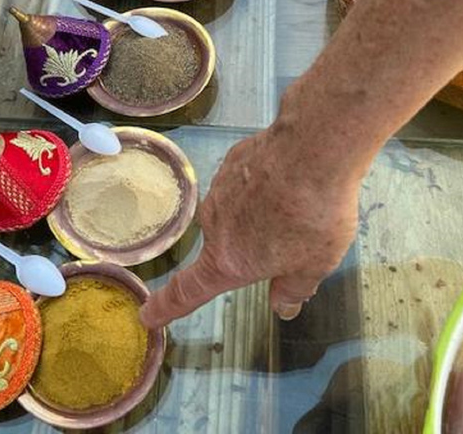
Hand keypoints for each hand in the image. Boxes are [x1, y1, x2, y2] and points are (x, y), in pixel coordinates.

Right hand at [140, 126, 359, 327]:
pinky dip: (265, 183)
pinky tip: (291, 178)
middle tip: (294, 236)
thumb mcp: (314, 266)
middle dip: (254, 243)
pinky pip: (246, 180)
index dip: (166, 307)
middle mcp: (215, 227)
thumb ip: (294, 288)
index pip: (188, 291)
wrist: (313, 149)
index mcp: (228, 261)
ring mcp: (220, 190)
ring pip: (239, 210)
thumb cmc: (313, 215)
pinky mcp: (232, 161)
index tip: (148, 314)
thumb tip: (283, 306)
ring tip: (299, 203)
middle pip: (227, 243)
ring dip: (262, 211)